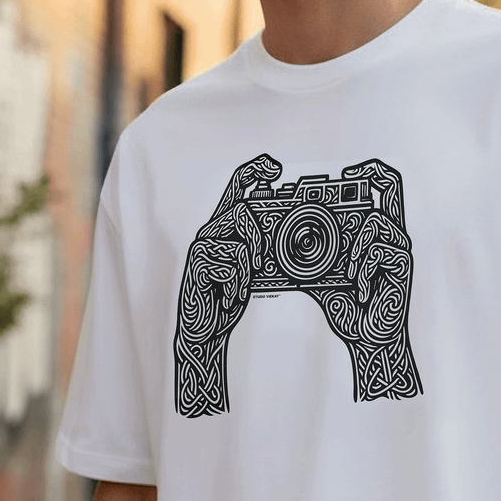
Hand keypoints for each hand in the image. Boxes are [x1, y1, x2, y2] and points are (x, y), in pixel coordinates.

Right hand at [174, 154, 280, 415]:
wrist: (206, 332)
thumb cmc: (230, 299)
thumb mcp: (255, 272)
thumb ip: (268, 252)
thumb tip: (304, 243)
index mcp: (228, 227)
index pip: (238, 186)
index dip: (254, 171)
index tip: (274, 168)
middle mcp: (212, 230)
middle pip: (242, 208)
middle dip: (261, 235)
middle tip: (262, 263)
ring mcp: (202, 245)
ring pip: (238, 235)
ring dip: (249, 263)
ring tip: (245, 284)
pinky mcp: (196, 263)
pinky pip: (230, 261)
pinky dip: (237, 283)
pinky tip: (229, 298)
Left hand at [306, 160, 420, 401]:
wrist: (366, 338)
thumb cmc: (348, 306)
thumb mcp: (321, 274)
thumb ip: (307, 255)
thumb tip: (271, 243)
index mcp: (374, 231)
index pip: (382, 185)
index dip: (368, 169)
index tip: (347, 170)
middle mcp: (392, 233)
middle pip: (392, 182)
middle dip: (368, 173)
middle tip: (347, 175)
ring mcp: (400, 248)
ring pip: (375, 220)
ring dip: (353, 245)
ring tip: (347, 273)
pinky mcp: (403, 265)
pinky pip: (377, 250)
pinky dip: (360, 270)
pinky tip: (358, 290)